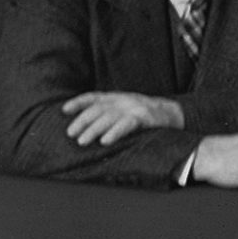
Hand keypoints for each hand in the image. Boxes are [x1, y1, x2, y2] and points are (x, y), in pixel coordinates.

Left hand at [60, 90, 181, 144]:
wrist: (173, 114)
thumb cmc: (144, 117)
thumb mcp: (124, 111)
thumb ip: (107, 115)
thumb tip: (84, 128)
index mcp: (116, 98)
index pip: (93, 97)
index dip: (78, 102)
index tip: (64, 110)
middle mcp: (122, 100)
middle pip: (98, 109)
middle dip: (82, 121)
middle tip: (71, 133)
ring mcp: (133, 108)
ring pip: (109, 117)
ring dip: (93, 129)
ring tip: (82, 141)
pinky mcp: (144, 118)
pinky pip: (127, 124)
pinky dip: (115, 132)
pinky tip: (105, 141)